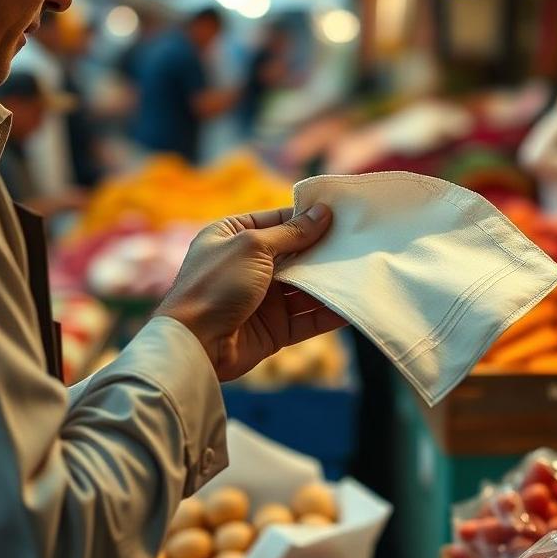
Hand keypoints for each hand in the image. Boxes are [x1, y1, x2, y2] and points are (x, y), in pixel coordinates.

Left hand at [156, 204, 345, 380]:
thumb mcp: (252, 246)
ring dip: (330, 280)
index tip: (341, 213)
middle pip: (296, 253)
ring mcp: (262, 298)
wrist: (194, 344)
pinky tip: (351, 303)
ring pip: (305, 286)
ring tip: (362, 269)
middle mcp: (248, 264)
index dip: (308, 217)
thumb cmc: (215, 284)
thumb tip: (323, 212)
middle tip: (358, 240)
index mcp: (233, 236)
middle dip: (324, 249)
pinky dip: (328, 311)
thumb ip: (292, 232)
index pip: (278, 220)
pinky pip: (307, 317)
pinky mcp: (274, 328)